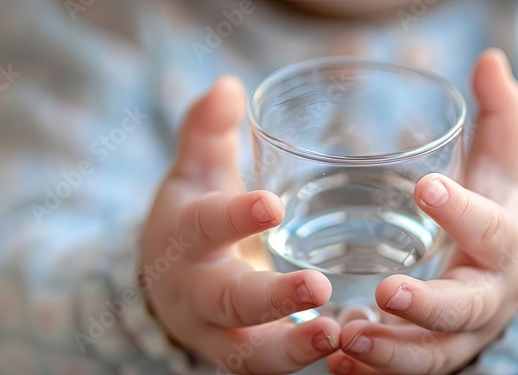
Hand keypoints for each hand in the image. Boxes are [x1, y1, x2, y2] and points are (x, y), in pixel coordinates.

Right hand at [140, 77, 339, 373]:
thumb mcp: (193, 174)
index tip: (271, 206)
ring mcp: (219, 335)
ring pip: (250, 354)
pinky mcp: (245, 359)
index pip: (206, 225)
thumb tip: (229, 86)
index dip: (235, 217)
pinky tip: (352, 359)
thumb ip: (207, 133)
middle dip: (271, 299)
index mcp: (186, 238)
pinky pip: (273, 372)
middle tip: (319, 287)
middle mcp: (198, 294)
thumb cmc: (192, 220)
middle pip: (230, 302)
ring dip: (293, 350)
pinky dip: (306, 368)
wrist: (166, 289)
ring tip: (338, 337)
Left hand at [326, 49, 517, 373]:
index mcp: (505, 243)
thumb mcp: (504, 167)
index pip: (490, 228)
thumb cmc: (498, 212)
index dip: (461, 211)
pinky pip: (406, 373)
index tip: (426, 188)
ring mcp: (461, 336)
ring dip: (390, 350)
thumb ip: (500, 118)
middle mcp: (487, 297)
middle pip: (463, 309)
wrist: (513, 280)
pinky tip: (338, 366)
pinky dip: (374, 373)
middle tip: (385, 291)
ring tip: (347, 337)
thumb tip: (489, 60)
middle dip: (425, 304)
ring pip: (432, 354)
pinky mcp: (435, 356)